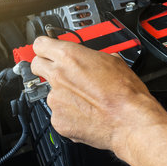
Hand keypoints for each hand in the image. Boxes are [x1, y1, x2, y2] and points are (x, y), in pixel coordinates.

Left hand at [30, 36, 166, 154]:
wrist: (130, 120)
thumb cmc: (125, 92)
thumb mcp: (112, 61)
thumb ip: (92, 58)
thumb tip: (91, 60)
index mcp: (69, 56)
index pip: (40, 44)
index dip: (44, 47)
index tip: (47, 50)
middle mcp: (58, 76)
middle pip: (37, 66)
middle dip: (46, 67)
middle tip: (61, 73)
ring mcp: (55, 99)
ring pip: (51, 92)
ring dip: (63, 94)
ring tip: (85, 100)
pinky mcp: (58, 120)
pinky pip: (58, 113)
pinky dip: (68, 113)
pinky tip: (85, 113)